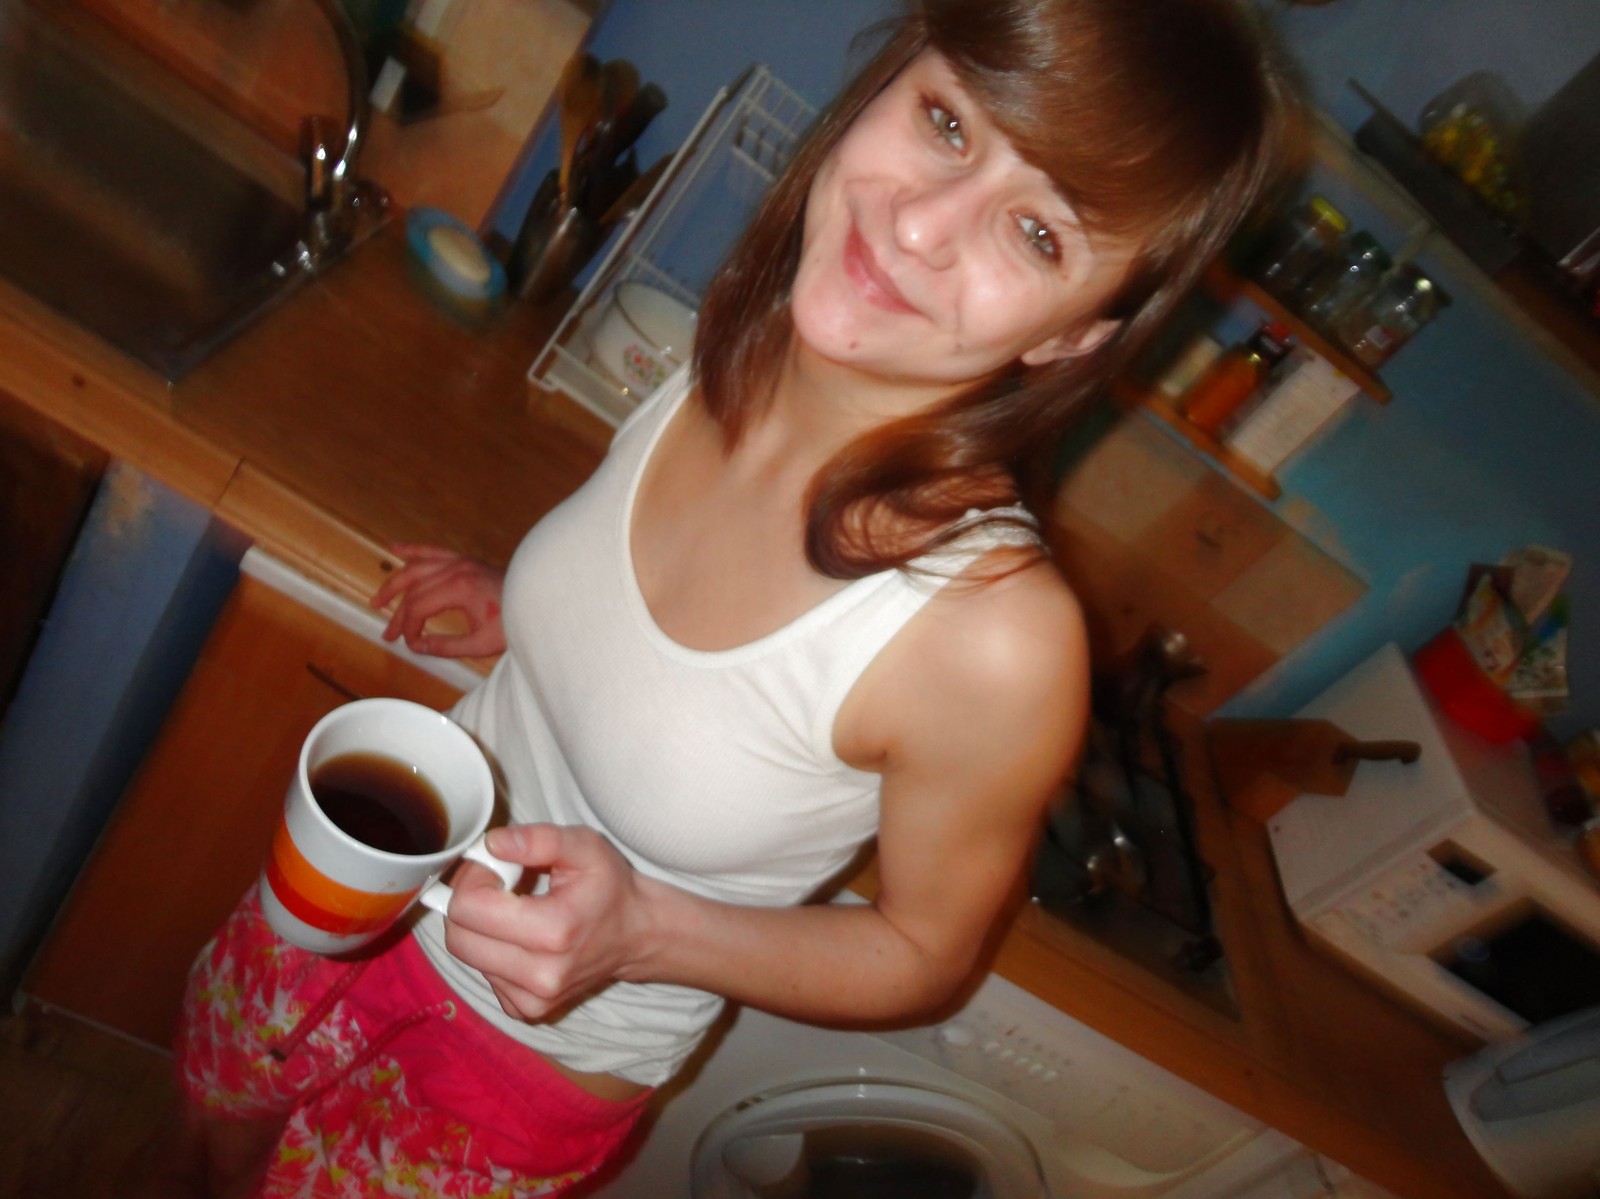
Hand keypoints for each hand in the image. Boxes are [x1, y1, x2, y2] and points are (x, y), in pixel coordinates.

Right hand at [371, 543, 506, 657]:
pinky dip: (414, 550)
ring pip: (417, 567)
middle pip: (414, 588)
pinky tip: (395, 548)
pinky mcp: (467, 559)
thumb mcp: (482, 644)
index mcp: (459, 588)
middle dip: (398, 612)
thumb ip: (446, 647)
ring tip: (378, 599)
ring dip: (395, 582)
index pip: (419, 607)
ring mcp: (462, 561)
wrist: (542, 602)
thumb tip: (416, 647)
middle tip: (386, 633)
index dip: (409, 627)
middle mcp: (457, 569)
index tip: (410, 644)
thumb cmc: (515, 623)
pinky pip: (434, 550)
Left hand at [441, 825, 654, 1021]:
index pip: (467, 909)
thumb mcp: (586, 847)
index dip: (472, 878)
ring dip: (480, 927)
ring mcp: (532, 1000)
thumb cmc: (609, 888)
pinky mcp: (525, 1010)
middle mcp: (541, 976)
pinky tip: (520, 936)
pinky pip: (482, 975)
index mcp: (554, 932)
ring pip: (467, 957)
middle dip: (469, 903)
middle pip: (457, 938)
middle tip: (498, 885)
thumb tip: (492, 845)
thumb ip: (539, 839)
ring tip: (515, 909)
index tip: (497, 867)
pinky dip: (491, 951)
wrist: (636, 934)